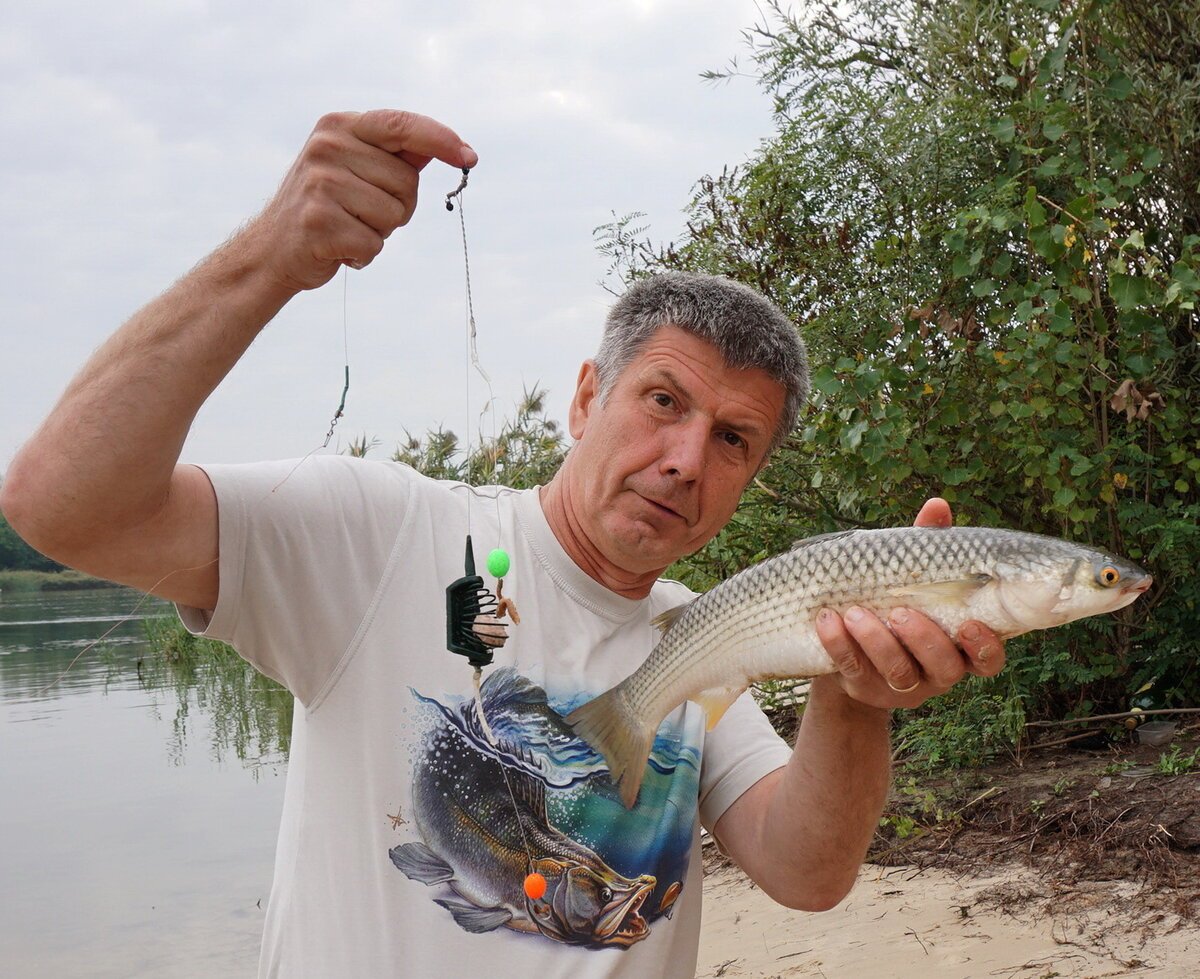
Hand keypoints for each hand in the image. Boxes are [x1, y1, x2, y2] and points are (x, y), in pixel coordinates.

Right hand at [247, 110, 476, 292]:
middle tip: (361, 213)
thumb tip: (447, 147)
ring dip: (380, 233)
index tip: (469, 156)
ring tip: (347, 227)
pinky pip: (374, 244)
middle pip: (407, 182)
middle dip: (398, 206)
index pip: (402, 125)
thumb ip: (394, 155)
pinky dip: (364, 255)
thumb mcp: (354, 168)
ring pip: (395, 215)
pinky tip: (338, 248)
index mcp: (339, 126)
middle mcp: (327, 147)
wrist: (272, 250)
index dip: (441, 139)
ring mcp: (320, 183)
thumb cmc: (325, 208)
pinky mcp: (319, 222)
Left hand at [815, 498, 1006, 708]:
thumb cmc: (893, 600)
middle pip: (944, 667)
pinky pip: (853, 669)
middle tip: (900, 612)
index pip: (988, 659)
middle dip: (923, 639)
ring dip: (877, 641)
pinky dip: (839, 644)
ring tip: (854, 613)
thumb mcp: (910, 574)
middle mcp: (937, 671)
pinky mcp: (863, 687)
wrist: (848, 645)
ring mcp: (901, 685)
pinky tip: (827, 620)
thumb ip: (928, 546)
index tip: (969, 624)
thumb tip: (937, 505)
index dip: (985, 647)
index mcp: (959, 645)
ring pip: (899, 673)